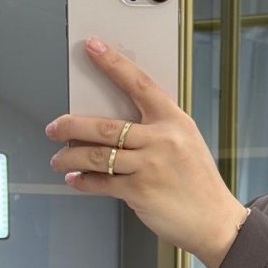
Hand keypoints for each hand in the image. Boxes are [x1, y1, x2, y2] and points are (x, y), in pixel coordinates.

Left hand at [45, 37, 248, 267]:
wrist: (214, 220)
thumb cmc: (197, 182)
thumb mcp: (185, 144)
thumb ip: (155, 130)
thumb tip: (112, 127)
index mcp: (174, 121)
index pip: (140, 84)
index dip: (114, 64)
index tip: (93, 47)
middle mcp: (162, 140)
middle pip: (104, 125)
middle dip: (70, 125)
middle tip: (54, 127)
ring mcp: (150, 166)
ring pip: (96, 155)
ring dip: (70, 156)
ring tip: (58, 159)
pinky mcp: (139, 191)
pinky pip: (101, 182)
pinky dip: (83, 181)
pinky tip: (75, 179)